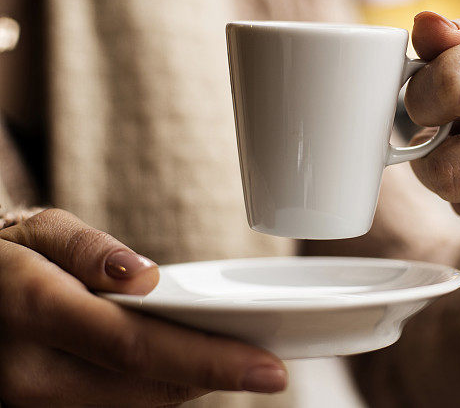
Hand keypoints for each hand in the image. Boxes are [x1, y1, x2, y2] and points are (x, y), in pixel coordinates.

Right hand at [0, 209, 286, 406]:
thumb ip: (88, 249)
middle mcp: (31, 374)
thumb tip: (143, 275)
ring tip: (237, 360)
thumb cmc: (6, 259)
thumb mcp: (40, 232)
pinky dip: (160, 389)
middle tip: (270, 366)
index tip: (271, 369)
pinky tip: (187, 366)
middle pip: (149, 387)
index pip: (138, 346)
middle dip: (217, 377)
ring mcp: (33, 404)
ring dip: (192, 384)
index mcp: (35, 311)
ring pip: (139, 404)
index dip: (212, 361)